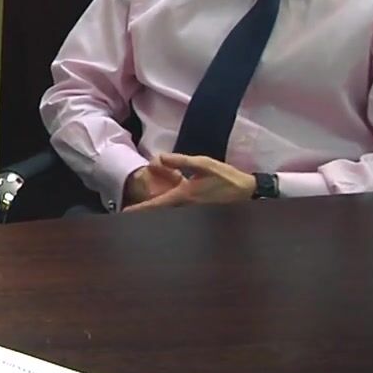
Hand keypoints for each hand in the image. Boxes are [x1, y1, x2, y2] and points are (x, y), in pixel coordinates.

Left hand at [122, 153, 254, 211]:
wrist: (247, 191)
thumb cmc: (226, 177)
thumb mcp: (203, 164)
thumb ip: (180, 160)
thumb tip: (159, 158)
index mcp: (184, 196)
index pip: (156, 205)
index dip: (140, 209)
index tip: (125, 213)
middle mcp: (186, 207)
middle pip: (160, 213)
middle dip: (144, 213)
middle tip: (129, 213)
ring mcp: (193, 212)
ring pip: (168, 214)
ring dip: (156, 212)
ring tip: (142, 210)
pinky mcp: (198, 212)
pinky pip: (178, 213)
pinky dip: (168, 211)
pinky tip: (165, 206)